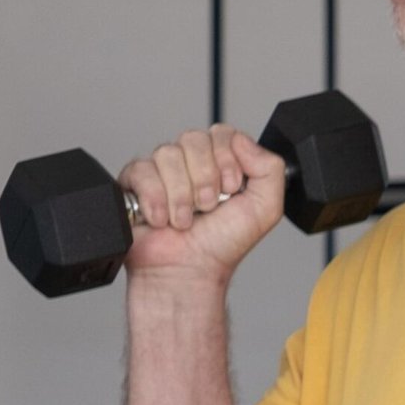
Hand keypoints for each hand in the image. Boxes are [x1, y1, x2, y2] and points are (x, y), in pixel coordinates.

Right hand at [121, 126, 285, 289]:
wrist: (188, 271)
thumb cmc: (221, 246)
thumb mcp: (264, 209)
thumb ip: (270, 169)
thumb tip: (244, 140)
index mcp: (221, 164)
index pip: (222, 133)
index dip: (226, 159)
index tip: (230, 188)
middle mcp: (191, 164)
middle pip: (194, 139)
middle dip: (205, 179)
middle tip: (208, 207)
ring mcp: (162, 171)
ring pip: (168, 153)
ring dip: (182, 195)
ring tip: (185, 219)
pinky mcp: (135, 181)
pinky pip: (142, 170)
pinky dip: (155, 200)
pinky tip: (162, 219)